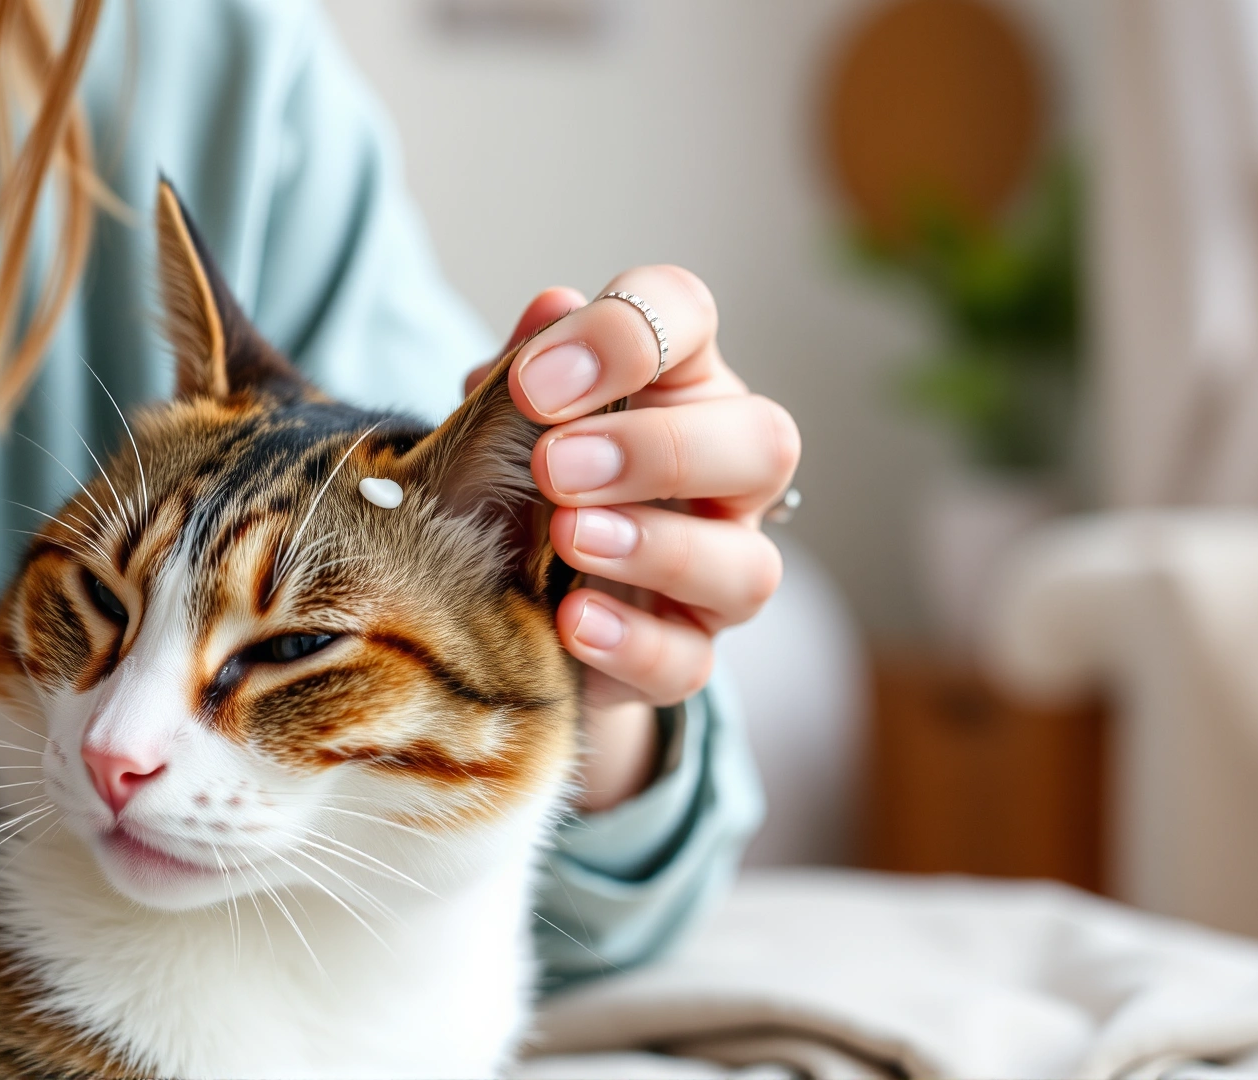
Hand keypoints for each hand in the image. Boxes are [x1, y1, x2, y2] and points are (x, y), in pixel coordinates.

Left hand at [467, 268, 798, 810]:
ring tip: (569, 538)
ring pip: (747, 566)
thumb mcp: (503, 415)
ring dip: (658, 547)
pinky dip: (632, 643)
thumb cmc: (513, 474)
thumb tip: (552, 308)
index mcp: (676, 381)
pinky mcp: (683, 653)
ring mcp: (715, 571)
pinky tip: (571, 622)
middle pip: (763, 443)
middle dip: (660, 451)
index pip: (687, 317)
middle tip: (555, 466)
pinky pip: (688, 660)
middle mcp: (723, 473)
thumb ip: (525, 366)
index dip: (627, 334)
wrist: (494, 590)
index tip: (534, 381)